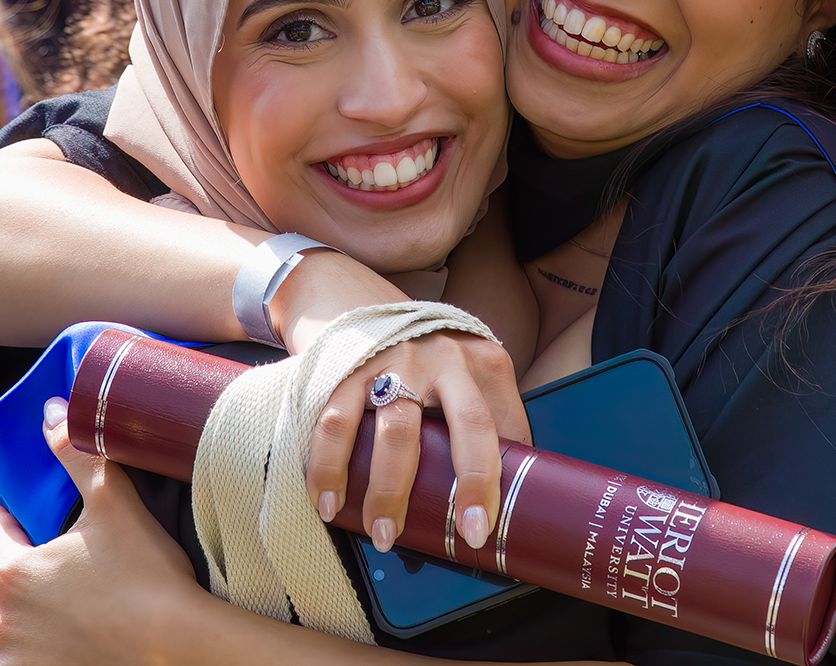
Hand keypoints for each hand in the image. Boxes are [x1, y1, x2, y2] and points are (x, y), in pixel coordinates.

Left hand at [0, 398, 200, 664]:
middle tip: (30, 567)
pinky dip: (17, 654)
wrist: (175, 648)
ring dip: (7, 620)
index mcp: (14, 571)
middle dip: (4, 575)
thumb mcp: (113, 503)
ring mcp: (14, 659)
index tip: (9, 519)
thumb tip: (52, 412)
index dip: (5, 523)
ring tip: (31, 612)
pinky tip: (39, 647)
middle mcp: (3, 619)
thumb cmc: (146, 578)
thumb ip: (77, 454)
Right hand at [308, 331, 528, 553]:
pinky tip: (328, 502)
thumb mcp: (469, 374)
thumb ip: (490, 421)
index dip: (491, 481)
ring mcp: (395, 360)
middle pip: (464, 424)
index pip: (497, 426)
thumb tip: (507, 498)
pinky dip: (328, 469)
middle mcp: (445, 357)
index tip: (480, 529)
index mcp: (483, 362)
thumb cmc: (427, 360)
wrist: (357, 300)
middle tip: (463, 534)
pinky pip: (336, 424)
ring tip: (381, 536)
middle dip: (467, 483)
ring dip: (386, 492)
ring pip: (396, 432)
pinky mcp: (348, 367)